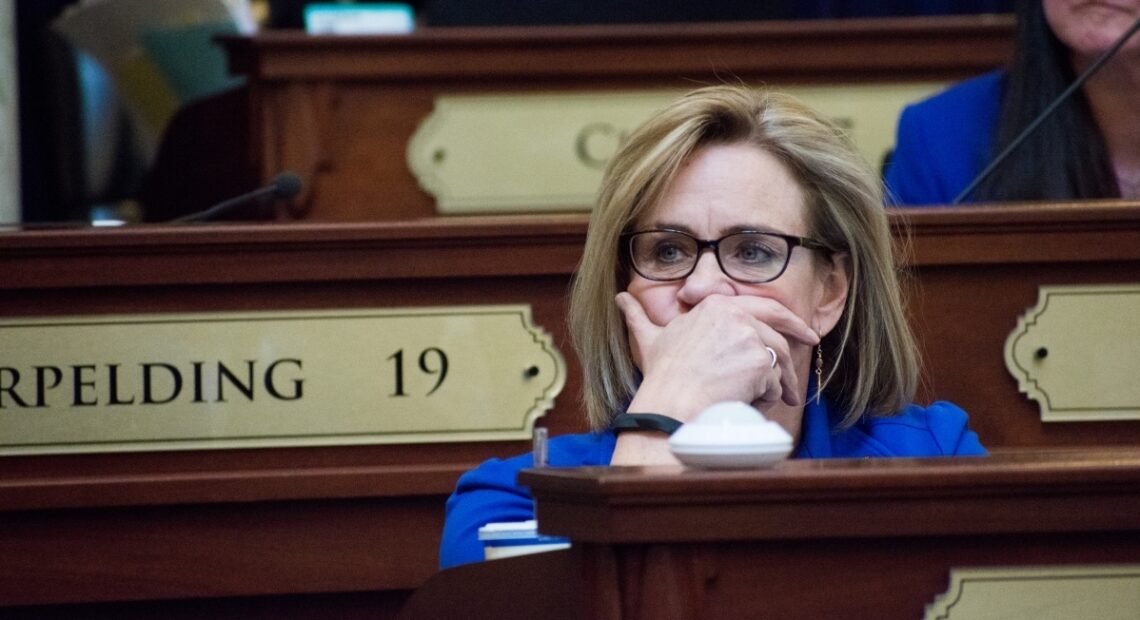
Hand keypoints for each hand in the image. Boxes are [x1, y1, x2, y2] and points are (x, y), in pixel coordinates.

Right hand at [616, 292, 817, 420]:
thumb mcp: (650, 339)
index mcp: (715, 306)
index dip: (787, 318)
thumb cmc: (660, 377)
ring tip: (777, 400)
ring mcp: (749, 337)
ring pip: (778, 361)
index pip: (762, 306)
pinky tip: (747, 405)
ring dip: (779, 382)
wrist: (670, 404)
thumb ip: (638, 317)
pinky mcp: (760, 362)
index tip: (802, 329)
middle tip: (812, 348)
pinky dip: (765, 398)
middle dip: (799, 339)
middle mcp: (735, 315)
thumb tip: (620, 299)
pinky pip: (774, 383)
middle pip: (778, 331)